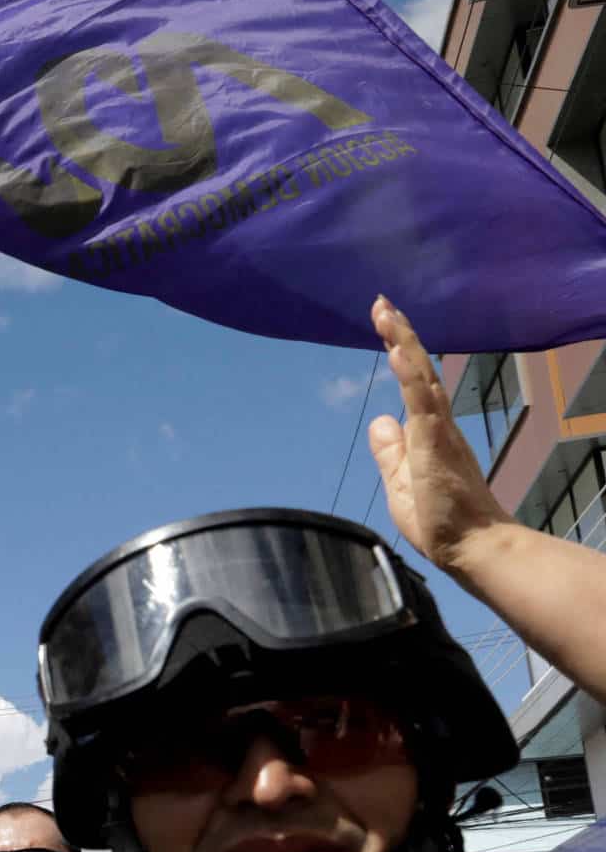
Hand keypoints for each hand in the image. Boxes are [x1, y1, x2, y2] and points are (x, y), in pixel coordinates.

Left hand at [368, 297, 511, 574]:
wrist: (473, 548)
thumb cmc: (442, 520)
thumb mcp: (400, 482)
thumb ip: (390, 452)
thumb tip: (379, 421)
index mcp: (429, 433)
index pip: (412, 383)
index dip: (400, 353)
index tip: (385, 324)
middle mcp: (438, 425)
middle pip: (417, 370)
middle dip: (400, 335)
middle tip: (382, 303)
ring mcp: (439, 432)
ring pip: (420, 378)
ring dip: (403, 343)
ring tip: (386, 312)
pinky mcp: (437, 443)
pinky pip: (422, 401)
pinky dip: (408, 374)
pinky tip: (396, 350)